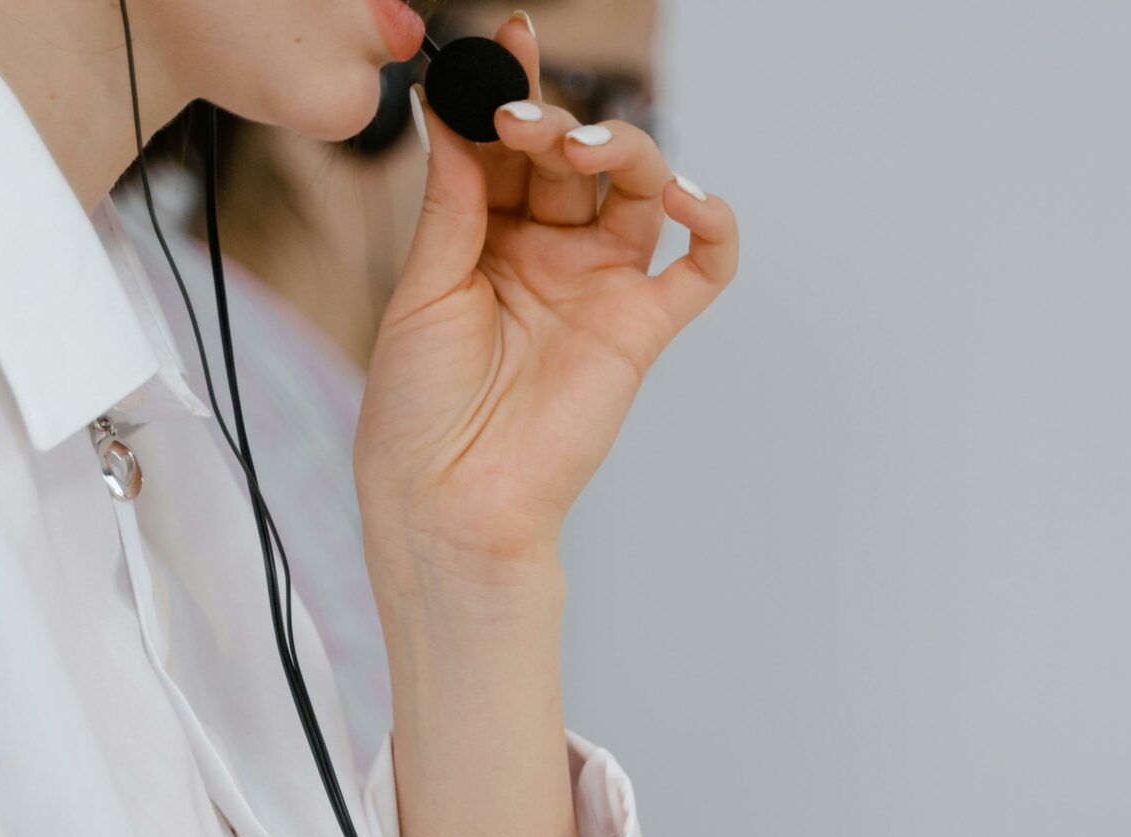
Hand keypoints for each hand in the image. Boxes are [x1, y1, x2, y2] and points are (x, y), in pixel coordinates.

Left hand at [353, 15, 737, 588]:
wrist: (448, 498)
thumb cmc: (419, 406)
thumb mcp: (424, 282)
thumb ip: (453, 195)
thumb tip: (450, 108)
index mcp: (485, 239)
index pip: (508, 148)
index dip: (510, 93)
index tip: (507, 40)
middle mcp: (547, 256)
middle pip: (572, 160)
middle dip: (554, 123)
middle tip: (524, 119)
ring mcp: (599, 289)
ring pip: (637, 192)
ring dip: (622, 152)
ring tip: (583, 148)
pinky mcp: (642, 330)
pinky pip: (700, 269)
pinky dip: (711, 225)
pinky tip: (688, 196)